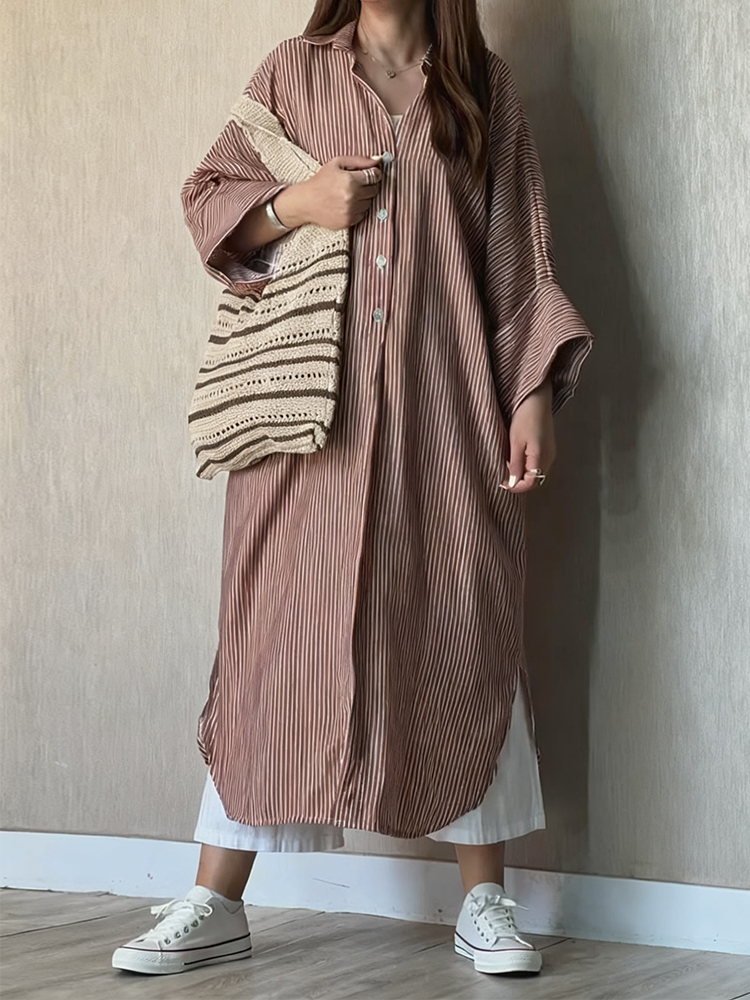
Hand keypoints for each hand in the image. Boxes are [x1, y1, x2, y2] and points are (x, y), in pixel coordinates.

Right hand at [275, 156, 382, 230]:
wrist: (306, 202)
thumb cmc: (321, 180)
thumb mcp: (337, 163)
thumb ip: (360, 160)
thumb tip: (379, 159)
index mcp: (350, 180)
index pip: (374, 176)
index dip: (374, 174)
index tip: (370, 173)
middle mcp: (352, 197)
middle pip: (374, 190)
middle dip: (369, 185)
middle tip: (358, 183)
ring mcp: (350, 211)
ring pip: (370, 203)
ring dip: (364, 198)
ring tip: (351, 193)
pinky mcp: (348, 222)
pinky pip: (363, 214)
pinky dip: (359, 209)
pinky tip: (347, 203)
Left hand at [500, 377, 555, 492]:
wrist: (536, 398)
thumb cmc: (525, 417)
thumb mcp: (515, 442)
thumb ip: (515, 465)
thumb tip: (513, 484)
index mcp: (541, 458)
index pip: (530, 484)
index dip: (515, 487)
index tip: (501, 483)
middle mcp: (549, 458)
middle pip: (534, 480)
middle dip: (518, 482)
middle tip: (501, 475)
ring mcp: (550, 453)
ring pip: (536, 473)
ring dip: (522, 474)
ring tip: (506, 466)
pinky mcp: (547, 447)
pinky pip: (537, 464)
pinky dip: (526, 466)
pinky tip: (515, 458)